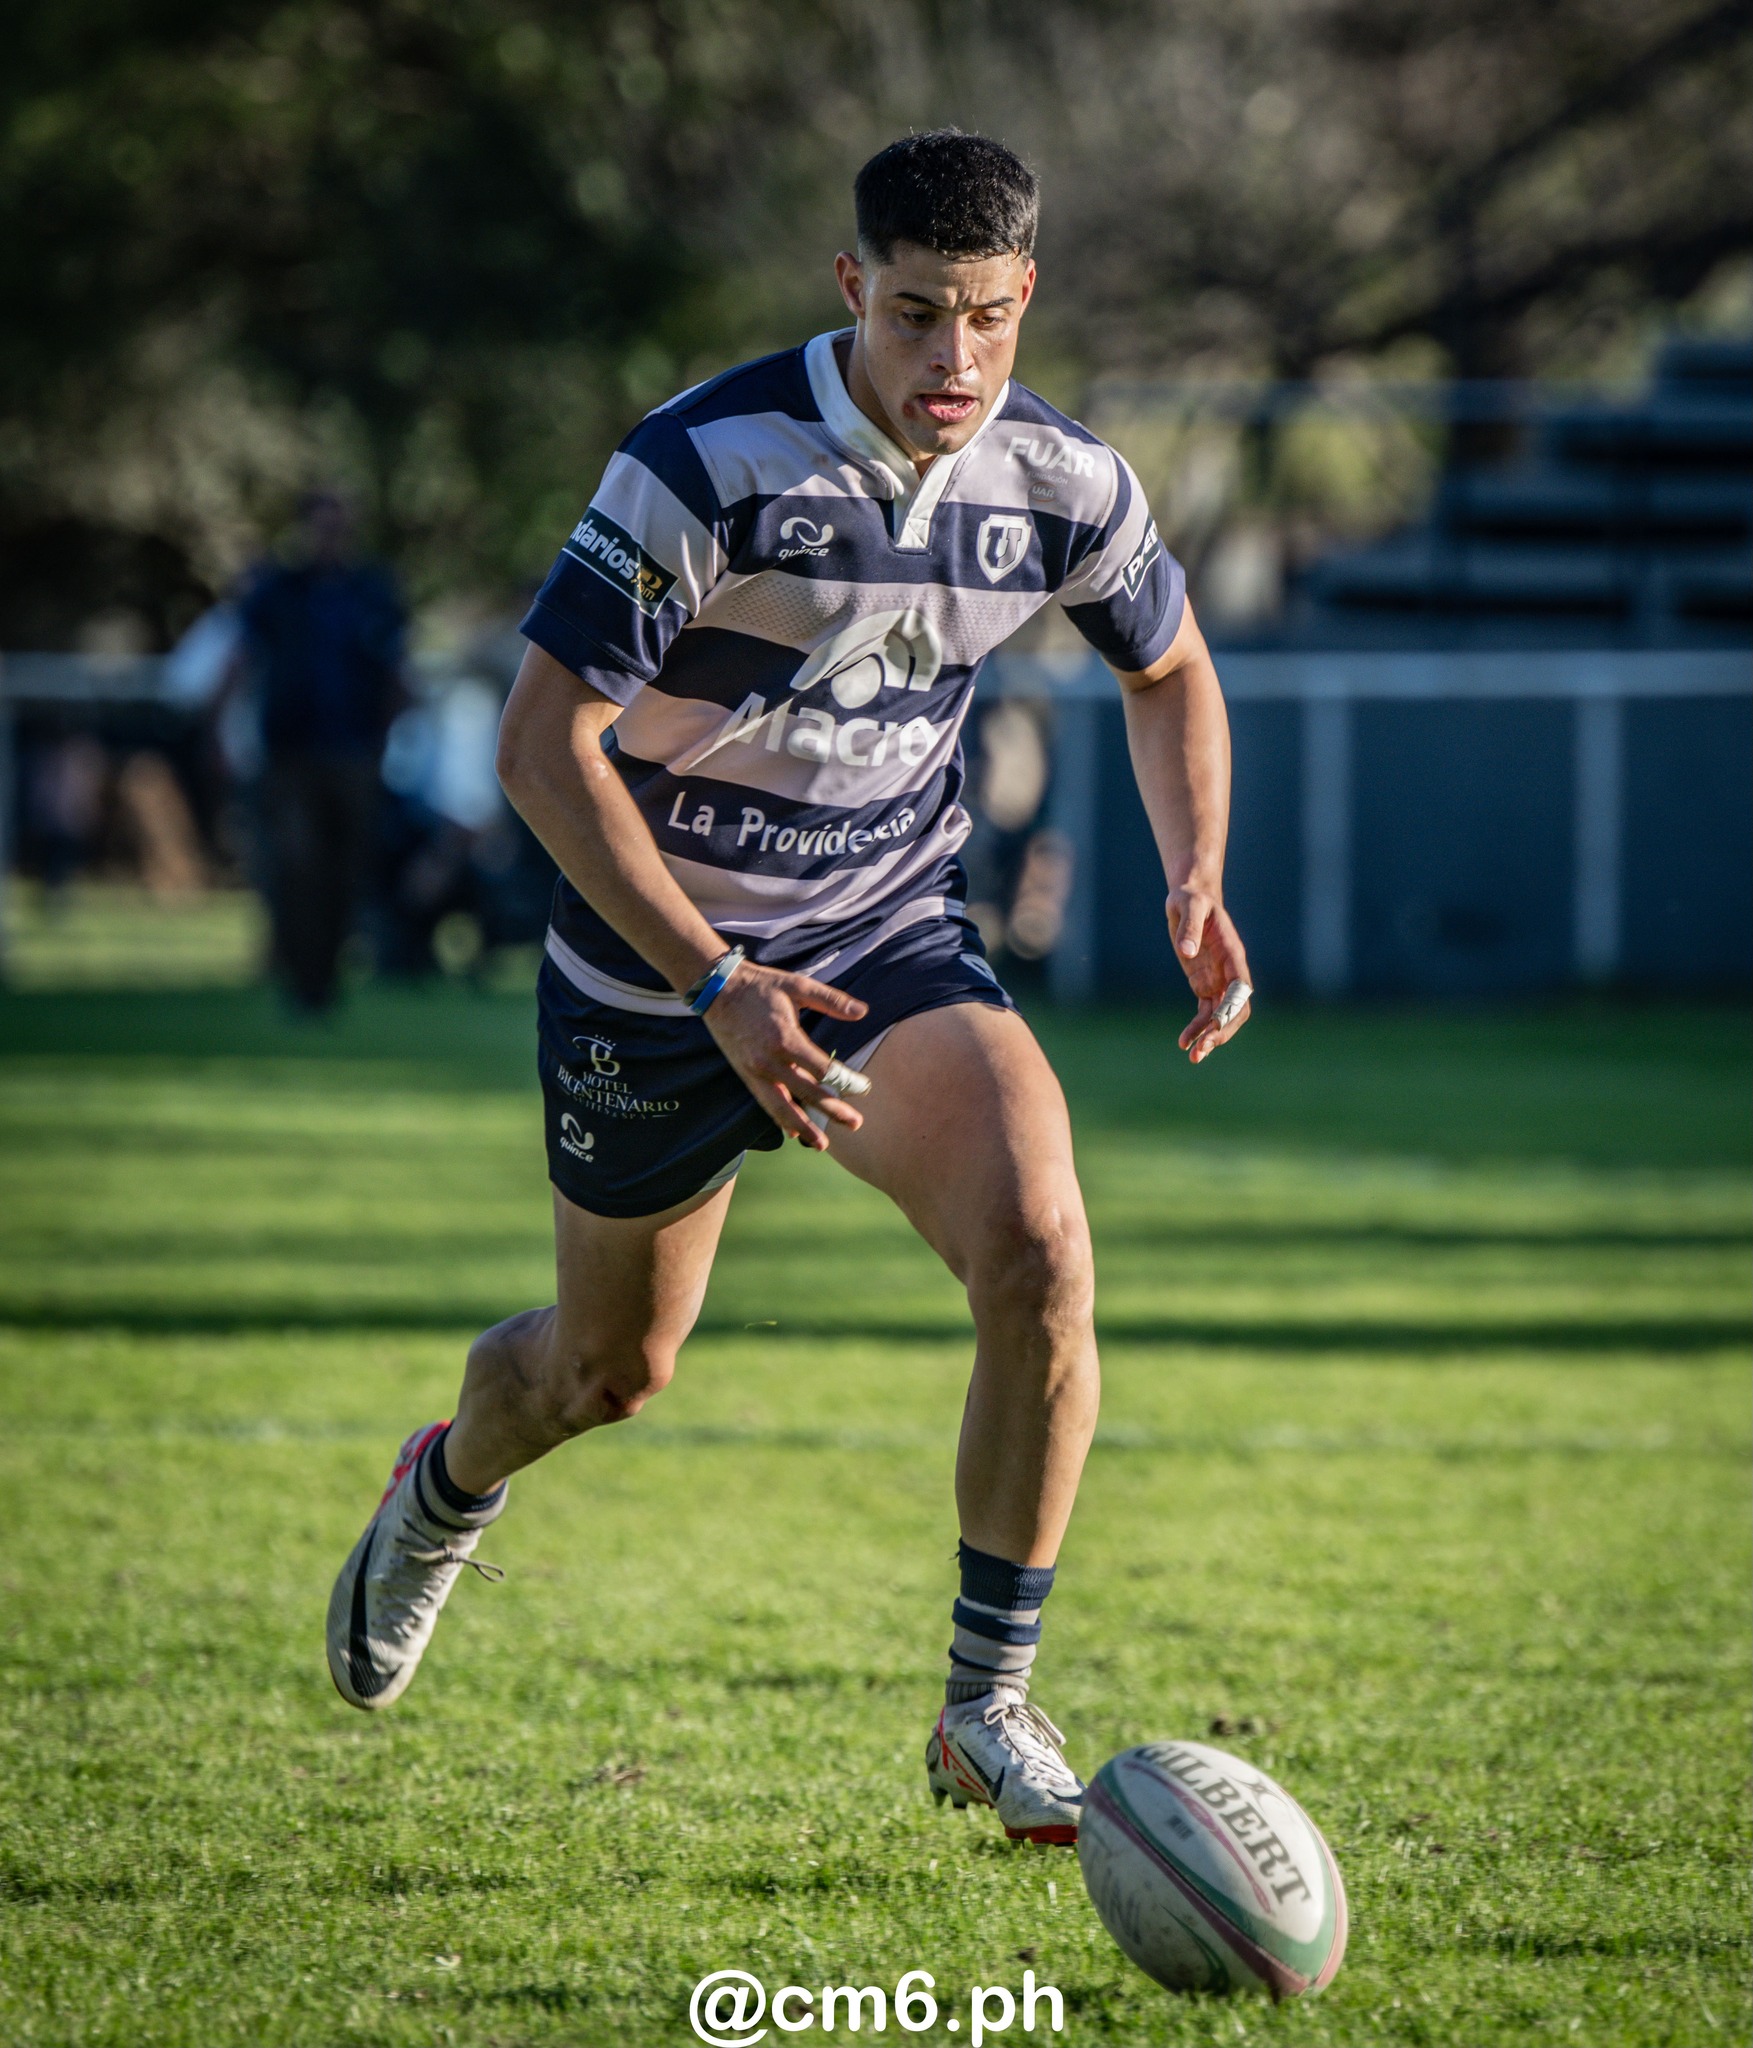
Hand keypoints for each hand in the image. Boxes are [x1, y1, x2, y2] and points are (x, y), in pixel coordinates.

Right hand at [702, 962, 869, 1149]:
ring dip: (804, 1128)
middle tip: (855, 1124)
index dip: (845, 1081)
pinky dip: (781, 1120)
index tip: (864, 1088)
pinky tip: (794, 1133)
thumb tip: (863, 1011)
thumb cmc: (760, 986)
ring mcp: (755, 1072)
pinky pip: (766, 1103)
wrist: (716, 990)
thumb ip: (830, 1000)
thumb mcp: (797, 985)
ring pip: (782, 1108)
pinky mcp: (746, 1076)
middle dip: (832, 1111)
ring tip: (823, 1145)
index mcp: (785, 1038)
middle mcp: (769, 1061)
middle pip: (807, 1093)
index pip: (822, 1070)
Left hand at [1167, 886, 1252, 1063]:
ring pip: (1220, 1017)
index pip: (1240, 988)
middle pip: (1235, 1011)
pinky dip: (1197, 1029)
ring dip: (1209, 1037)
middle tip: (1202, 1050)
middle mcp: (1230, 972)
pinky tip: (1184, 1043)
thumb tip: (1187, 951)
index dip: (1232, 1008)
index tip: (1216, 1025)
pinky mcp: (1205, 984)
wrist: (1190, 898)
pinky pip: (1205, 1013)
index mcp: (1233, 954)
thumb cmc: (1191, 898)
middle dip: (1221, 1031)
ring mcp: (1219, 980)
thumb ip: (1189, 927)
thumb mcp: (1189, 905)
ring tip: (1193, 1057)